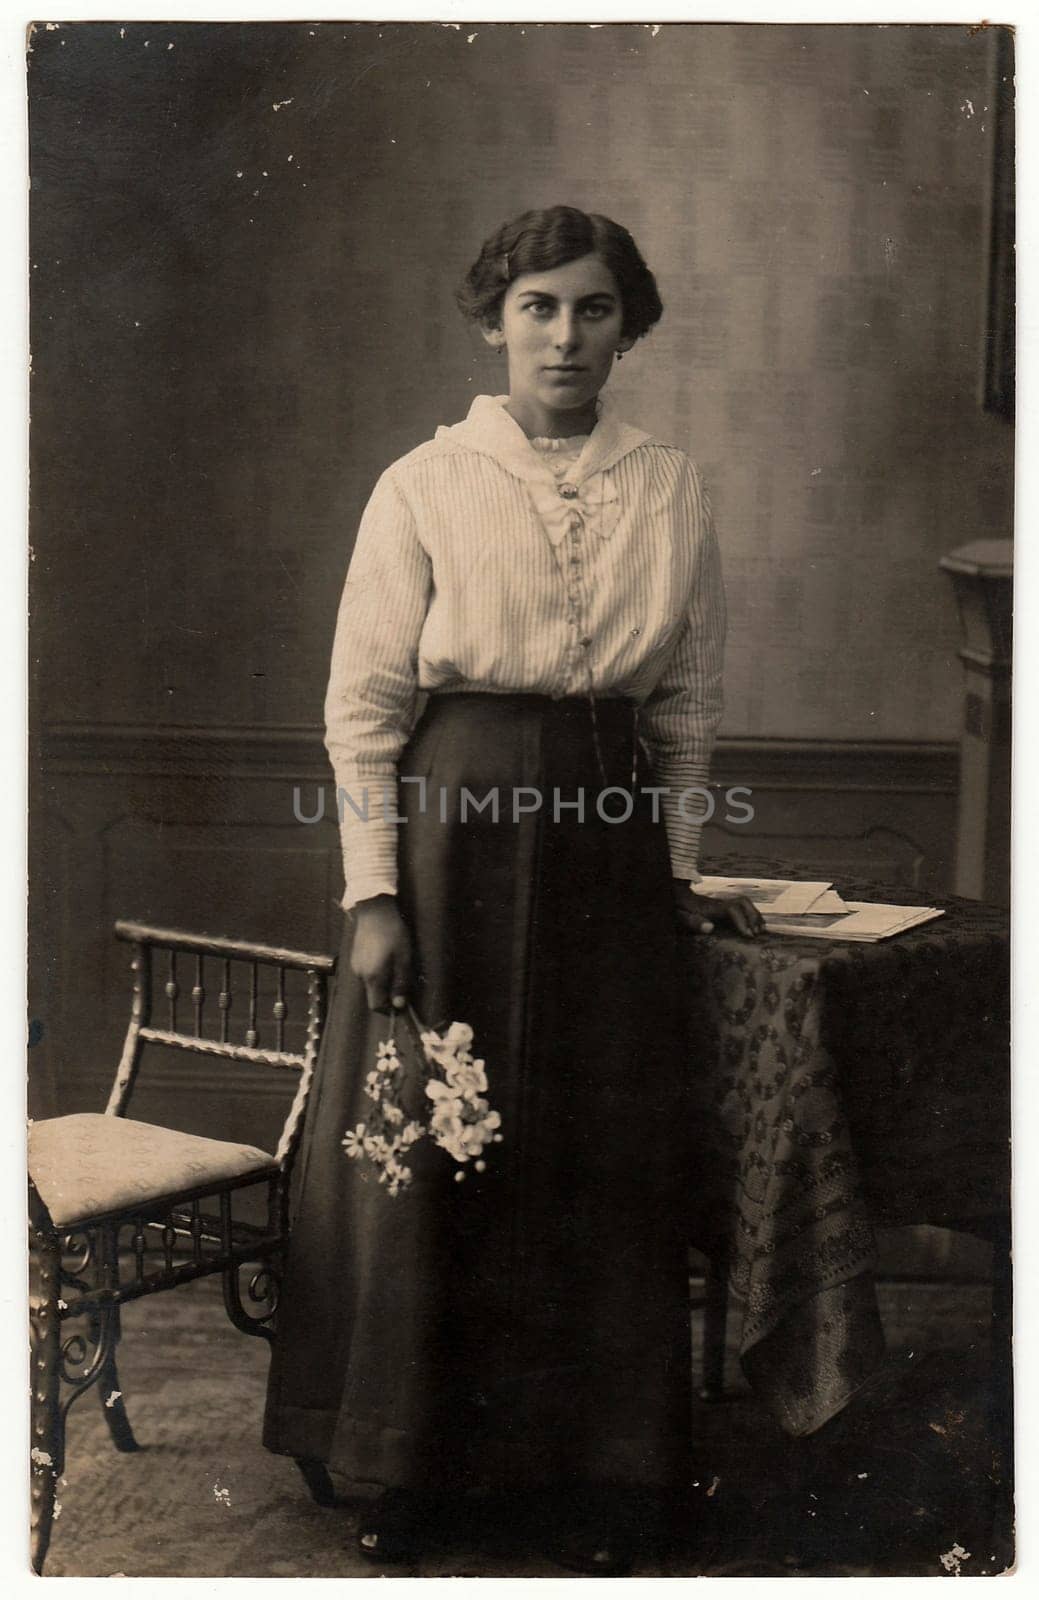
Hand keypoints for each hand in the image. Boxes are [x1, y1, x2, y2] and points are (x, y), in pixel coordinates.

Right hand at [350, 894, 412, 1010]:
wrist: (374, 910)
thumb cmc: (393, 933)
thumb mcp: (404, 959)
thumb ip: (401, 983)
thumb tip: (399, 1005)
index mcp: (372, 977)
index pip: (376, 1005)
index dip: (389, 1007)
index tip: (401, 1000)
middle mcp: (360, 974)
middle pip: (373, 993)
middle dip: (388, 991)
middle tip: (403, 977)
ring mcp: (355, 964)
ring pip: (371, 982)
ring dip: (383, 979)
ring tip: (395, 962)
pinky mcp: (355, 956)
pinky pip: (367, 971)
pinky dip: (377, 969)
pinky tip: (385, 955)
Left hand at [672, 881, 764, 938]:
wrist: (675, 897)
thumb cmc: (678, 909)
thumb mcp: (680, 916)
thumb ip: (693, 922)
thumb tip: (710, 927)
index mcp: (710, 907)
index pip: (732, 909)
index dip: (742, 921)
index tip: (748, 935)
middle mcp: (719, 903)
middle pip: (742, 902)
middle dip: (753, 917)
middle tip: (757, 934)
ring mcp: (722, 904)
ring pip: (744, 903)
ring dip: (755, 916)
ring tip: (762, 931)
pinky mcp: (724, 907)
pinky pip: (742, 907)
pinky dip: (752, 915)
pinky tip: (757, 927)